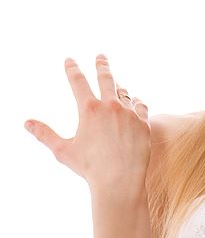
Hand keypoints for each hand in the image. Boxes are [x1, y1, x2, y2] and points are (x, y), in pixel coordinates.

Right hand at [24, 54, 151, 189]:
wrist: (120, 181)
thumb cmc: (89, 168)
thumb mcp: (63, 150)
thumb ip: (45, 134)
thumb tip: (27, 123)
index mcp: (89, 109)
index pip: (78, 81)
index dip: (72, 68)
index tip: (70, 60)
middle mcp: (111, 106)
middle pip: (106, 78)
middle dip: (102, 65)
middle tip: (101, 56)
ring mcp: (130, 114)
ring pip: (124, 93)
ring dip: (119, 89)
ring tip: (117, 86)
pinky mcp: (144, 123)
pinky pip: (141, 106)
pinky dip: (136, 103)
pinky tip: (135, 102)